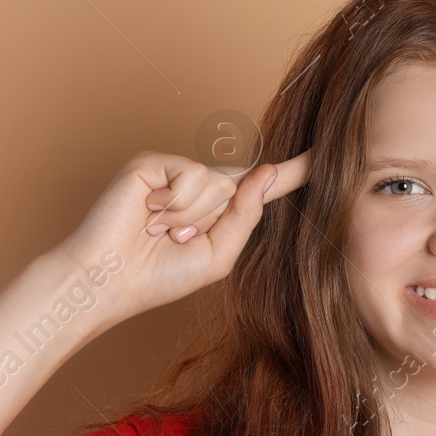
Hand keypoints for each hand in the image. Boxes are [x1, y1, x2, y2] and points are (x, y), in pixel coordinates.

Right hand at [54, 147, 311, 323]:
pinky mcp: (153, 163)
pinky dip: (176, 203)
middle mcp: (199, 186)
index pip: (261, 186)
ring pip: (216, 181)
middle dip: (214, 220)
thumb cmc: (159, 276)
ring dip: (193, 216)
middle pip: (239, 187)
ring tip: (160, 232)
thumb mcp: (219, 254)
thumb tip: (266, 171)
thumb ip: (246, 216)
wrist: (109, 281)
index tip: (325, 154)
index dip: (293, 171)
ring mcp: (175, 172)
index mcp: (218, 211)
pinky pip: (191, 174)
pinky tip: (149, 216)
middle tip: (175, 241)